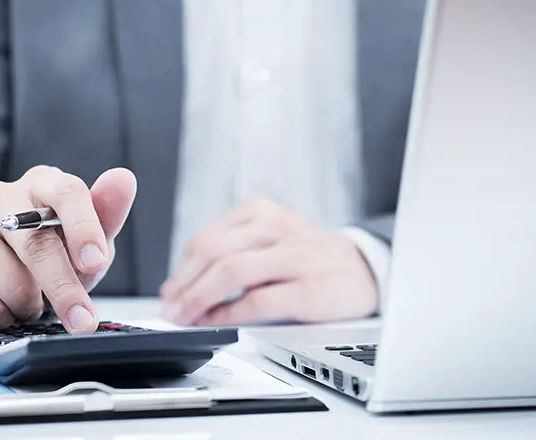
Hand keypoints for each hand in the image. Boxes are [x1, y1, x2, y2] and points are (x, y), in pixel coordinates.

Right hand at [0, 166, 136, 332]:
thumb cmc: (50, 246)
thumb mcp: (86, 235)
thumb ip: (107, 212)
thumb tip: (124, 178)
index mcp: (42, 182)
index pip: (66, 193)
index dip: (84, 229)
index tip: (96, 262)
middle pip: (37, 245)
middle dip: (65, 289)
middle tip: (83, 321)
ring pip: (12, 283)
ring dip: (32, 306)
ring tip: (33, 299)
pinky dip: (4, 317)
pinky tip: (4, 305)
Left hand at [159, 197, 376, 325]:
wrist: (365, 271)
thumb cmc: (309, 259)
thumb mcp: (268, 241)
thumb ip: (229, 255)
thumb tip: (180, 286)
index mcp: (261, 212)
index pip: (206, 239)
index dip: (181, 270)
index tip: (170, 294)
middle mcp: (277, 227)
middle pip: (213, 251)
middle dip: (184, 286)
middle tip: (171, 310)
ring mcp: (295, 257)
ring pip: (231, 270)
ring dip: (199, 299)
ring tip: (187, 318)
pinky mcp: (309, 289)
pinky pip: (257, 300)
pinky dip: (229, 314)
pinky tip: (217, 322)